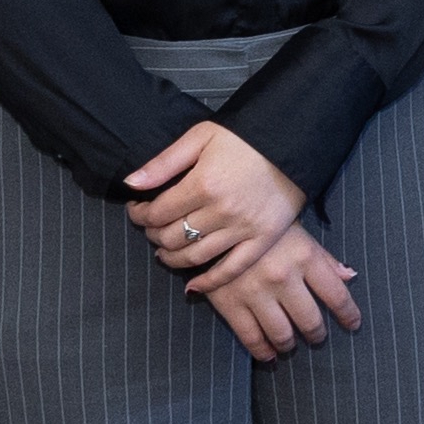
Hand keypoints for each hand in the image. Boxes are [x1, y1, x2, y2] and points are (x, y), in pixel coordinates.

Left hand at [123, 121, 306, 279]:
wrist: (292, 141)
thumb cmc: (244, 137)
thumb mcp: (200, 137)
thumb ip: (164, 162)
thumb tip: (131, 183)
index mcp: (203, 184)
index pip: (158, 212)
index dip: (140, 214)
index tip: (137, 210)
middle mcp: (221, 211)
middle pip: (173, 236)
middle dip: (154, 234)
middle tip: (152, 228)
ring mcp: (243, 229)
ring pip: (195, 256)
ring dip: (172, 257)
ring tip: (164, 250)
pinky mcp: (263, 240)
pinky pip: (231, 269)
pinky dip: (209, 282)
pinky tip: (192, 286)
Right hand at [197, 225, 360, 361]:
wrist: (214, 221)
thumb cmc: (263, 227)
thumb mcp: (298, 233)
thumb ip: (324, 258)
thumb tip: (350, 277)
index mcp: (304, 256)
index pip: (337, 295)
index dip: (348, 314)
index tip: (353, 324)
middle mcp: (283, 277)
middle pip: (310, 320)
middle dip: (317, 334)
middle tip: (317, 337)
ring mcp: (256, 292)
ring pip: (282, 334)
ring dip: (290, 344)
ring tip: (290, 345)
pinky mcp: (230, 302)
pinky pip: (251, 337)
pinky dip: (262, 351)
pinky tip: (269, 354)